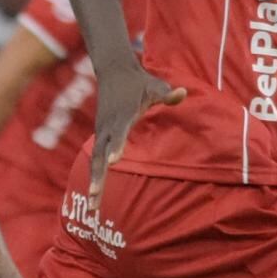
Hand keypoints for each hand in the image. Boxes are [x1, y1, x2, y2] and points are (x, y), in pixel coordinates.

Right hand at [86, 59, 185, 197]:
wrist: (114, 70)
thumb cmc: (139, 81)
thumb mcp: (155, 86)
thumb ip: (168, 94)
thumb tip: (183, 93)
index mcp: (122, 115)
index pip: (119, 133)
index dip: (116, 146)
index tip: (112, 161)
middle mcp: (108, 126)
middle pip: (100, 155)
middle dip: (98, 177)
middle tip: (97, 198)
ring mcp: (101, 131)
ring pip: (94, 160)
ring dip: (94, 182)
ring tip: (94, 207)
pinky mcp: (100, 134)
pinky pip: (93, 158)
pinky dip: (93, 175)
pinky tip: (95, 193)